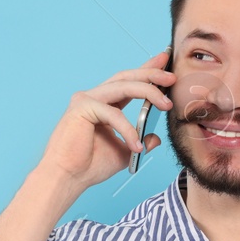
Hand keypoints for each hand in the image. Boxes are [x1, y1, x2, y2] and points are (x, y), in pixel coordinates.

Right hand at [38, 51, 173, 189]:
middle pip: (126, 77)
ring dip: (147, 91)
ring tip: (166, 104)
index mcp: (102, 105)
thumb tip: (156, 138)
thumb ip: (139, 141)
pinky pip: (113, 114)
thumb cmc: (89, 166)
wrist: (68, 179)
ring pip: (122, 87)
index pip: (128, 83)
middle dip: (151, 74)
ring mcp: (86, 100)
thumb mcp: (124, 152)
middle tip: (171, 77)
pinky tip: (136, 145)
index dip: (146, 70)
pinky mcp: (82, 108)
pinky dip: (128, 129)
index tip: (165, 61)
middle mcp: (93, 98)